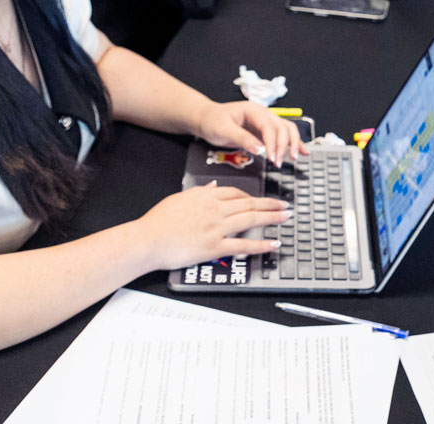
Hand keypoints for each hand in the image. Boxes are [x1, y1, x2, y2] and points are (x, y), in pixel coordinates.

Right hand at [137, 183, 288, 270]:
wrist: (148, 240)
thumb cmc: (158, 221)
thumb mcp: (179, 198)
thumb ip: (198, 192)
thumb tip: (211, 187)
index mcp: (206, 196)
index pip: (235, 193)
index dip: (251, 197)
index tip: (261, 200)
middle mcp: (214, 209)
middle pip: (249, 204)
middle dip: (270, 204)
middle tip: (284, 205)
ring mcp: (216, 228)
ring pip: (250, 220)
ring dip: (271, 218)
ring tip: (285, 217)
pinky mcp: (214, 247)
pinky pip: (243, 246)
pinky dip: (260, 245)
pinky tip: (273, 243)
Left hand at [197, 100, 308, 165]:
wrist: (206, 119)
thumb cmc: (213, 121)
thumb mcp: (224, 130)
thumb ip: (243, 138)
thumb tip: (260, 150)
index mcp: (254, 110)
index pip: (270, 126)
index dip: (273, 143)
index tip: (272, 158)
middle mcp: (263, 115)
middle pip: (283, 127)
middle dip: (285, 146)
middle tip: (279, 162)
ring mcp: (266, 123)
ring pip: (288, 130)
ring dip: (293, 143)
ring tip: (294, 158)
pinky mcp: (265, 132)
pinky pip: (284, 136)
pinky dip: (295, 143)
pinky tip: (303, 151)